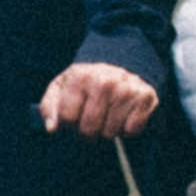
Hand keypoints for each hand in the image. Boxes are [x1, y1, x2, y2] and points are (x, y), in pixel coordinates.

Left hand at [38, 62, 159, 139]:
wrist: (122, 62)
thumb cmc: (87, 81)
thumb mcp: (62, 87)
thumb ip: (50, 106)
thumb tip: (51, 129)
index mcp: (81, 76)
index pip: (67, 118)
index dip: (68, 122)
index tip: (74, 115)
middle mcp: (105, 82)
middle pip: (89, 129)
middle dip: (88, 130)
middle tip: (92, 119)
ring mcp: (127, 90)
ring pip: (110, 133)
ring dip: (108, 130)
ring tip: (108, 114)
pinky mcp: (145, 98)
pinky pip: (131, 131)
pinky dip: (126, 129)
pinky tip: (124, 115)